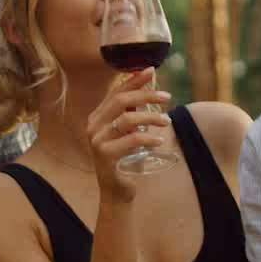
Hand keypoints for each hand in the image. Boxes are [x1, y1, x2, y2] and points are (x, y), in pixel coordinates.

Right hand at [86, 67, 171, 201]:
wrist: (116, 191)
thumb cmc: (124, 159)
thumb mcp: (128, 132)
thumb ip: (133, 114)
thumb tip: (149, 91)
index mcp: (97, 117)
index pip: (116, 92)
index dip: (133, 80)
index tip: (151, 70)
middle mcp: (93, 126)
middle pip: (120, 101)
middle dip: (145, 95)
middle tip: (166, 96)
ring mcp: (97, 141)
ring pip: (126, 120)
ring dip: (150, 117)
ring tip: (166, 121)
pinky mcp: (105, 155)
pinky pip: (130, 140)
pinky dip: (147, 138)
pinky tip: (159, 140)